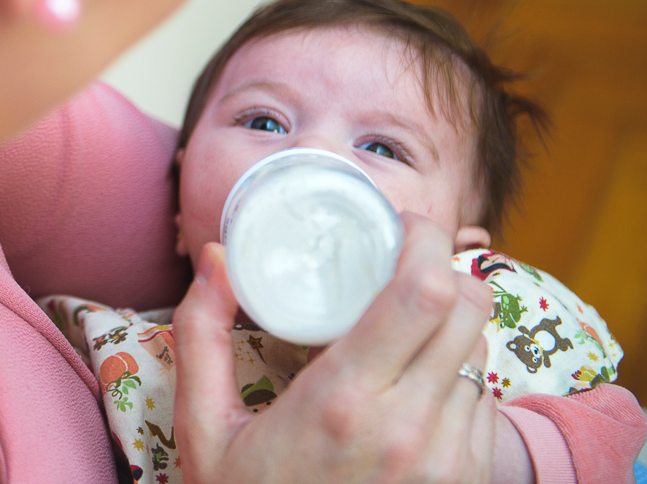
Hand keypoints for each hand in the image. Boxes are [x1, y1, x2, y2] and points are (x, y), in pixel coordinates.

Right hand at [171, 212, 496, 483]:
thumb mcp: (202, 428)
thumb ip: (201, 334)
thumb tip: (216, 256)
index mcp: (341, 401)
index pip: (421, 292)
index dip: (425, 239)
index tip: (402, 223)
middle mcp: (408, 429)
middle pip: (468, 308)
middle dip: (444, 270)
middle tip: (404, 263)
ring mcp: (445, 463)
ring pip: (479, 356)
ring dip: (448, 331)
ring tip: (399, 338)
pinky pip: (482, 407)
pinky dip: (454, 383)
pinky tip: (409, 396)